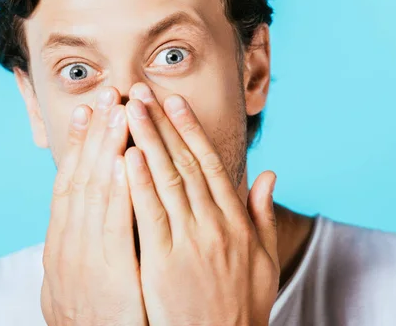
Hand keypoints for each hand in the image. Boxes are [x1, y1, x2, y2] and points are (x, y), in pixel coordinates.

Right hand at [41, 87, 146, 325]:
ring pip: (94, 191)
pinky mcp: (107, 275)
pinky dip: (116, 191)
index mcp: (63, 241)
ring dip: (106, 148)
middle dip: (95, 132)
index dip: (82, 142)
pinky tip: (122, 159)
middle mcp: (67, 243)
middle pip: (81, 175)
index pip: (72, 179)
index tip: (91, 108)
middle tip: (107, 92)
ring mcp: (83, 258)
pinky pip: (112, 226)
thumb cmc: (97, 316)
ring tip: (118, 110)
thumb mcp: (83, 275)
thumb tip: (102, 206)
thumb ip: (92, 238)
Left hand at [124, 83, 278, 325]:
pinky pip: (151, 216)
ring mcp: (190, 240)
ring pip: (167, 180)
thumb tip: (268, 174)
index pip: (210, 164)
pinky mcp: (165, 261)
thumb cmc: (243, 304)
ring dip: (147, 141)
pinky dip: (139, 184)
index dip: (190, 130)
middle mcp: (214, 223)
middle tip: (141, 91)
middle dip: (161, 123)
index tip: (174, 102)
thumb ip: (263, 214)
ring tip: (129, 110)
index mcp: (235, 220)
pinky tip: (126, 156)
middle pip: (185, 162)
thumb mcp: (265, 259)